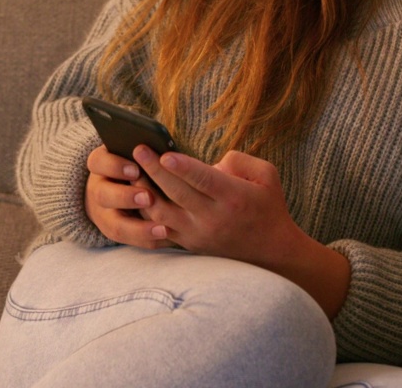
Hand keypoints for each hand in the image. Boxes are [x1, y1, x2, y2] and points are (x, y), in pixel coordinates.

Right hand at [84, 146, 176, 249]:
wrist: (115, 185)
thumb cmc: (132, 161)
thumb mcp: (130, 152)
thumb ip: (142, 152)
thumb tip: (161, 150)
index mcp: (100, 164)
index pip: (98, 162)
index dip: (115, 166)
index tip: (136, 169)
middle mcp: (98, 189)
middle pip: (103, 195)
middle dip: (126, 197)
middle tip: (148, 197)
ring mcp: (103, 214)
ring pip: (114, 225)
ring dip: (139, 228)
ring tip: (162, 228)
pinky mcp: (114, 230)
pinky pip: (129, 239)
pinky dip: (147, 239)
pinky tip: (166, 236)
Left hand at [134, 146, 352, 317]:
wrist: (271, 252)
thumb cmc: (268, 206)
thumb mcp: (266, 175)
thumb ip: (239, 160)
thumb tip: (209, 161)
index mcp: (233, 197)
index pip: (204, 180)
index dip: (184, 167)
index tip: (165, 154)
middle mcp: (213, 218)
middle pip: (177, 193)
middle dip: (155, 170)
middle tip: (138, 150)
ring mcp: (198, 233)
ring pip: (163, 213)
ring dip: (144, 191)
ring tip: (130, 171)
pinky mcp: (189, 244)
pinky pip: (160, 228)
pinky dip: (145, 212)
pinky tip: (134, 194)